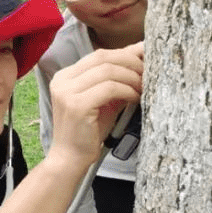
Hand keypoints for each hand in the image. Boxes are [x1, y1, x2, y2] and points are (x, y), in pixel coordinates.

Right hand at [47, 43, 143, 164]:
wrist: (70, 159)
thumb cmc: (88, 131)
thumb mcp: (103, 100)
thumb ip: (116, 81)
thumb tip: (140, 59)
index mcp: (65, 76)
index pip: (99, 55)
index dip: (125, 53)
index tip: (146, 56)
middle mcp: (62, 80)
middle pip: (103, 57)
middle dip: (131, 62)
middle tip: (149, 72)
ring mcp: (67, 92)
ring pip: (108, 71)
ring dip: (131, 77)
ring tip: (144, 87)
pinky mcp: (77, 105)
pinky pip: (109, 88)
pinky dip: (127, 90)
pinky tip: (135, 98)